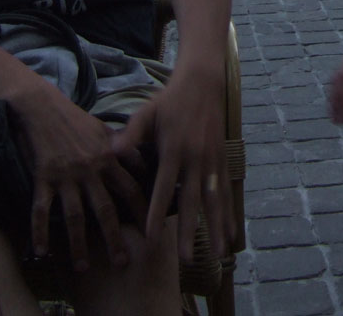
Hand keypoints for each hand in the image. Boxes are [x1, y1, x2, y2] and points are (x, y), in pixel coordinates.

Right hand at [12, 89, 141, 272]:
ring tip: (83, 267)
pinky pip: (41, 209)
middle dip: (115, 238)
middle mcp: (90, 169)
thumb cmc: (75, 119)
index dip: (142, 211)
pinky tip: (41, 252)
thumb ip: (124, 148)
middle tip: (123, 263)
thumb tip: (143, 163)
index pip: (131, 189)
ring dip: (78, 244)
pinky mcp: (43, 177)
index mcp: (108, 157)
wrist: (42, 107)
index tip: (152, 230)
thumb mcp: (104, 129)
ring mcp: (66, 175)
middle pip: (105, 210)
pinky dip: (40, 232)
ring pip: (74, 216)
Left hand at [116, 67, 231, 262]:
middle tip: (186, 259)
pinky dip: (229, 214)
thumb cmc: (169, 101)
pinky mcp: (222, 161)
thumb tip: (111, 151)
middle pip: (192, 200)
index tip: (151, 237)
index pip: (164, 186)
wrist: (203, 84)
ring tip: (218, 254)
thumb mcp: (147, 112)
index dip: (156, 212)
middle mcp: (196, 158)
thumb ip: (131, 134)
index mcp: (174, 148)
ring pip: (215, 200)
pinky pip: (226, 192)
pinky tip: (230, 235)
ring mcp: (212, 161)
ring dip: (216, 228)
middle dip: (189, 231)